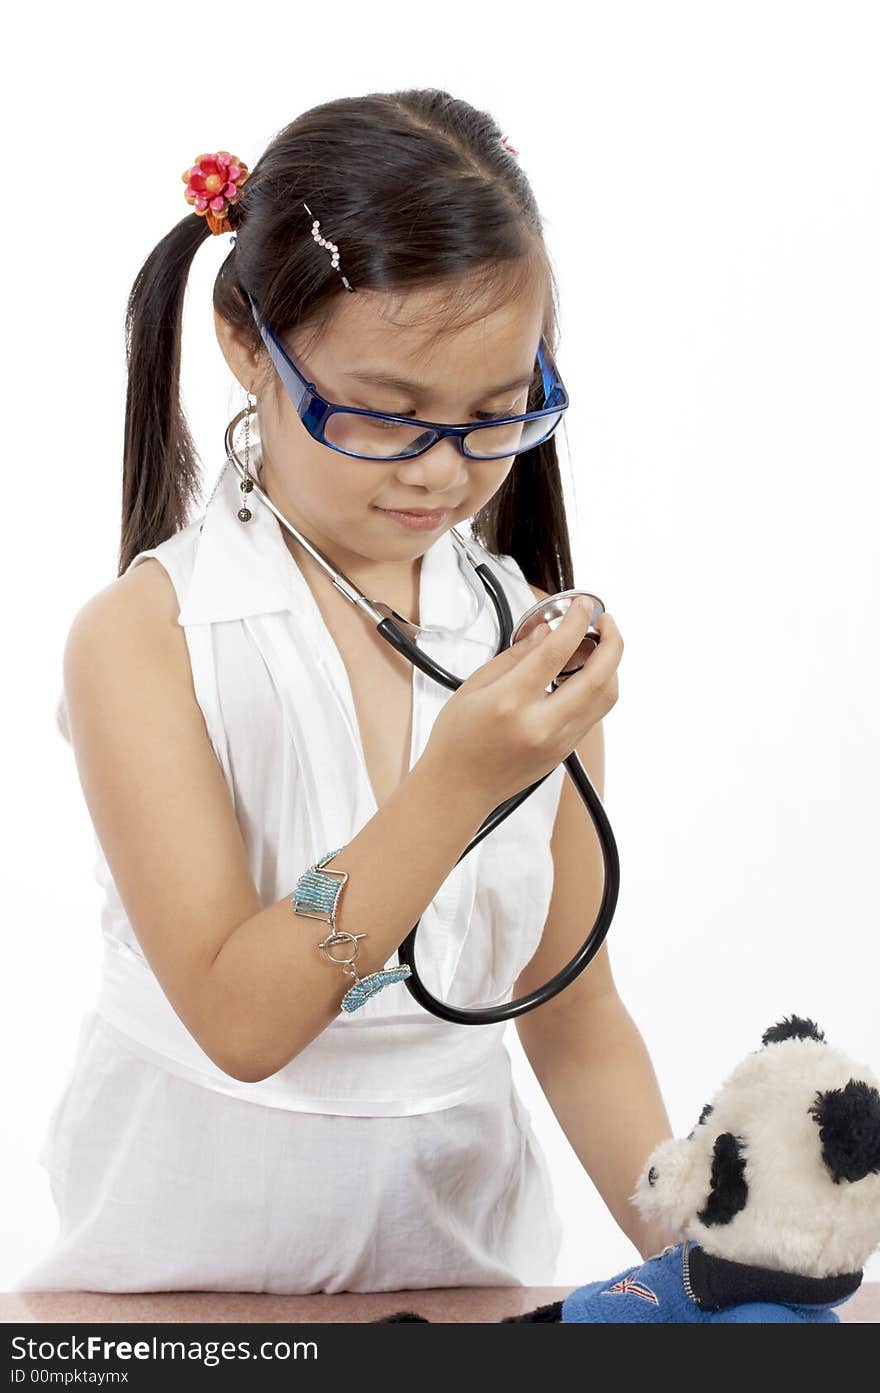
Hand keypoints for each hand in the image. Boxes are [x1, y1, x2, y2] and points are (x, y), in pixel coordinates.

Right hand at [425, 597, 623, 806]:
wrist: (459, 788)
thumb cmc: (457, 740)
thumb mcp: (474, 687)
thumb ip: (515, 657)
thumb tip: (546, 634)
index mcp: (511, 703)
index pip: (556, 652)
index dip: (575, 622)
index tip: (582, 605)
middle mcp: (541, 724)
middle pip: (598, 677)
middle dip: (612, 642)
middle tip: (605, 621)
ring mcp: (558, 741)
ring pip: (605, 697)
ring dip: (611, 665)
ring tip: (600, 644)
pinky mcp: (565, 752)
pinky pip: (595, 713)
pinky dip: (599, 686)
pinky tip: (586, 673)